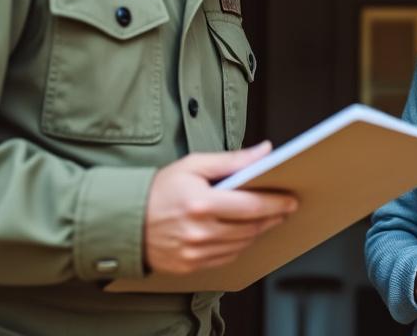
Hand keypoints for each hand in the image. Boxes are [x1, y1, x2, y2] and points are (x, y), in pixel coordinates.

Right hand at [143, 142, 297, 273]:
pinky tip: (244, 233)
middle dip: (272, 217)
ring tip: (267, 218)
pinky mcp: (191, 266)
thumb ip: (231, 160)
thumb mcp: (193, 165)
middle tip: (285, 208)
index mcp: (201, 204)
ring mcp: (195, 253)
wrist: (124, 221)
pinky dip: (240, 245)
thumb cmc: (160, 189)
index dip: (276, 203)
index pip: (251, 206)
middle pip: (251, 228)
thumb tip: (265, 151)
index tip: (291, 199)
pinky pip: (227, 257)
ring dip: (258, 232)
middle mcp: (199, 232)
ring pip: (242, 244)